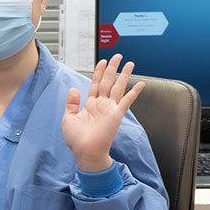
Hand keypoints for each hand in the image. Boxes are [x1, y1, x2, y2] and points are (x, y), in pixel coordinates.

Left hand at [63, 54, 144, 172]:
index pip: (95, 84)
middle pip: (108, 82)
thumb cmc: (76, 139)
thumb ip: (71, 103)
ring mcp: (110, 109)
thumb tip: (74, 88)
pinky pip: (127, 101)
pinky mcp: (117, 115)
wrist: (85, 152)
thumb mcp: (69, 118)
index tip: (103, 61)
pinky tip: (141, 84)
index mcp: (90, 104)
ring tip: (129, 63)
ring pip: (118, 87)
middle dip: (113, 68)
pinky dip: (134, 92)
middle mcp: (102, 105)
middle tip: (118, 56)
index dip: (99, 72)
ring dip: (124, 75)